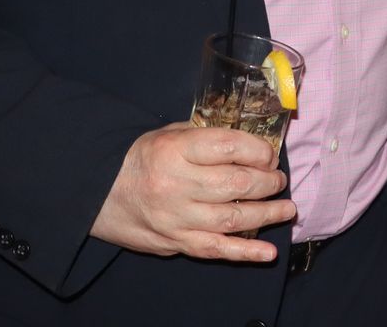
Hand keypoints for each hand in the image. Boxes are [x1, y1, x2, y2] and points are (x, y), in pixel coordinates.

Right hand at [89, 123, 294, 261]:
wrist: (100, 193)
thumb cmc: (142, 159)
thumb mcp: (169, 134)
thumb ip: (206, 136)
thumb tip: (251, 143)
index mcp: (176, 150)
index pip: (230, 147)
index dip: (259, 151)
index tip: (270, 154)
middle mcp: (177, 184)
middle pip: (237, 185)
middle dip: (268, 182)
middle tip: (279, 180)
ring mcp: (177, 218)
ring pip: (233, 219)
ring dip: (267, 214)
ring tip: (286, 209)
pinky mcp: (176, 243)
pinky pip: (216, 250)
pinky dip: (246, 253)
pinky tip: (268, 253)